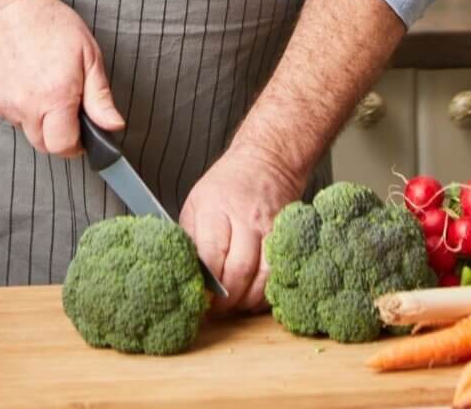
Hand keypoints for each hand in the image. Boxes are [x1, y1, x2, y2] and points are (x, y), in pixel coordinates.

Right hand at [0, 0, 124, 157]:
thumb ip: (100, 97)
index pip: (64, 147)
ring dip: (38, 118)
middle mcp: (27, 106)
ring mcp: (5, 104)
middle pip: (44, 145)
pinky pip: (9, 114)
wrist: (7, 7)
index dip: (76, 143)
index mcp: (55, 98)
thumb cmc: (50, 24)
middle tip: (64, 105)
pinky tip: (24, 79)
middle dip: (57, 133)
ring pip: (26, 129)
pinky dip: (19, 105)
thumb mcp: (88, 55)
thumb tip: (114, 126)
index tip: (81, 131)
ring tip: (43, 84)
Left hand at [179, 143, 303, 313]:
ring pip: (263, 278)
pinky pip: (279, 273)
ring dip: (248, 301)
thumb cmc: (227, 183)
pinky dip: (267, 292)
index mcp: (216, 208)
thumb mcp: (197, 202)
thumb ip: (190, 237)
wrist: (266, 159)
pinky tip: (255, 295)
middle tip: (216, 309)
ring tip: (235, 305)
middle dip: (226, 300)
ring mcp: (270, 227)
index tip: (200, 298)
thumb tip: (183, 273)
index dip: (206, 285)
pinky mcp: (287, 236)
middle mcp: (246, 218)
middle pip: (239, 271)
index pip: (212, 256)